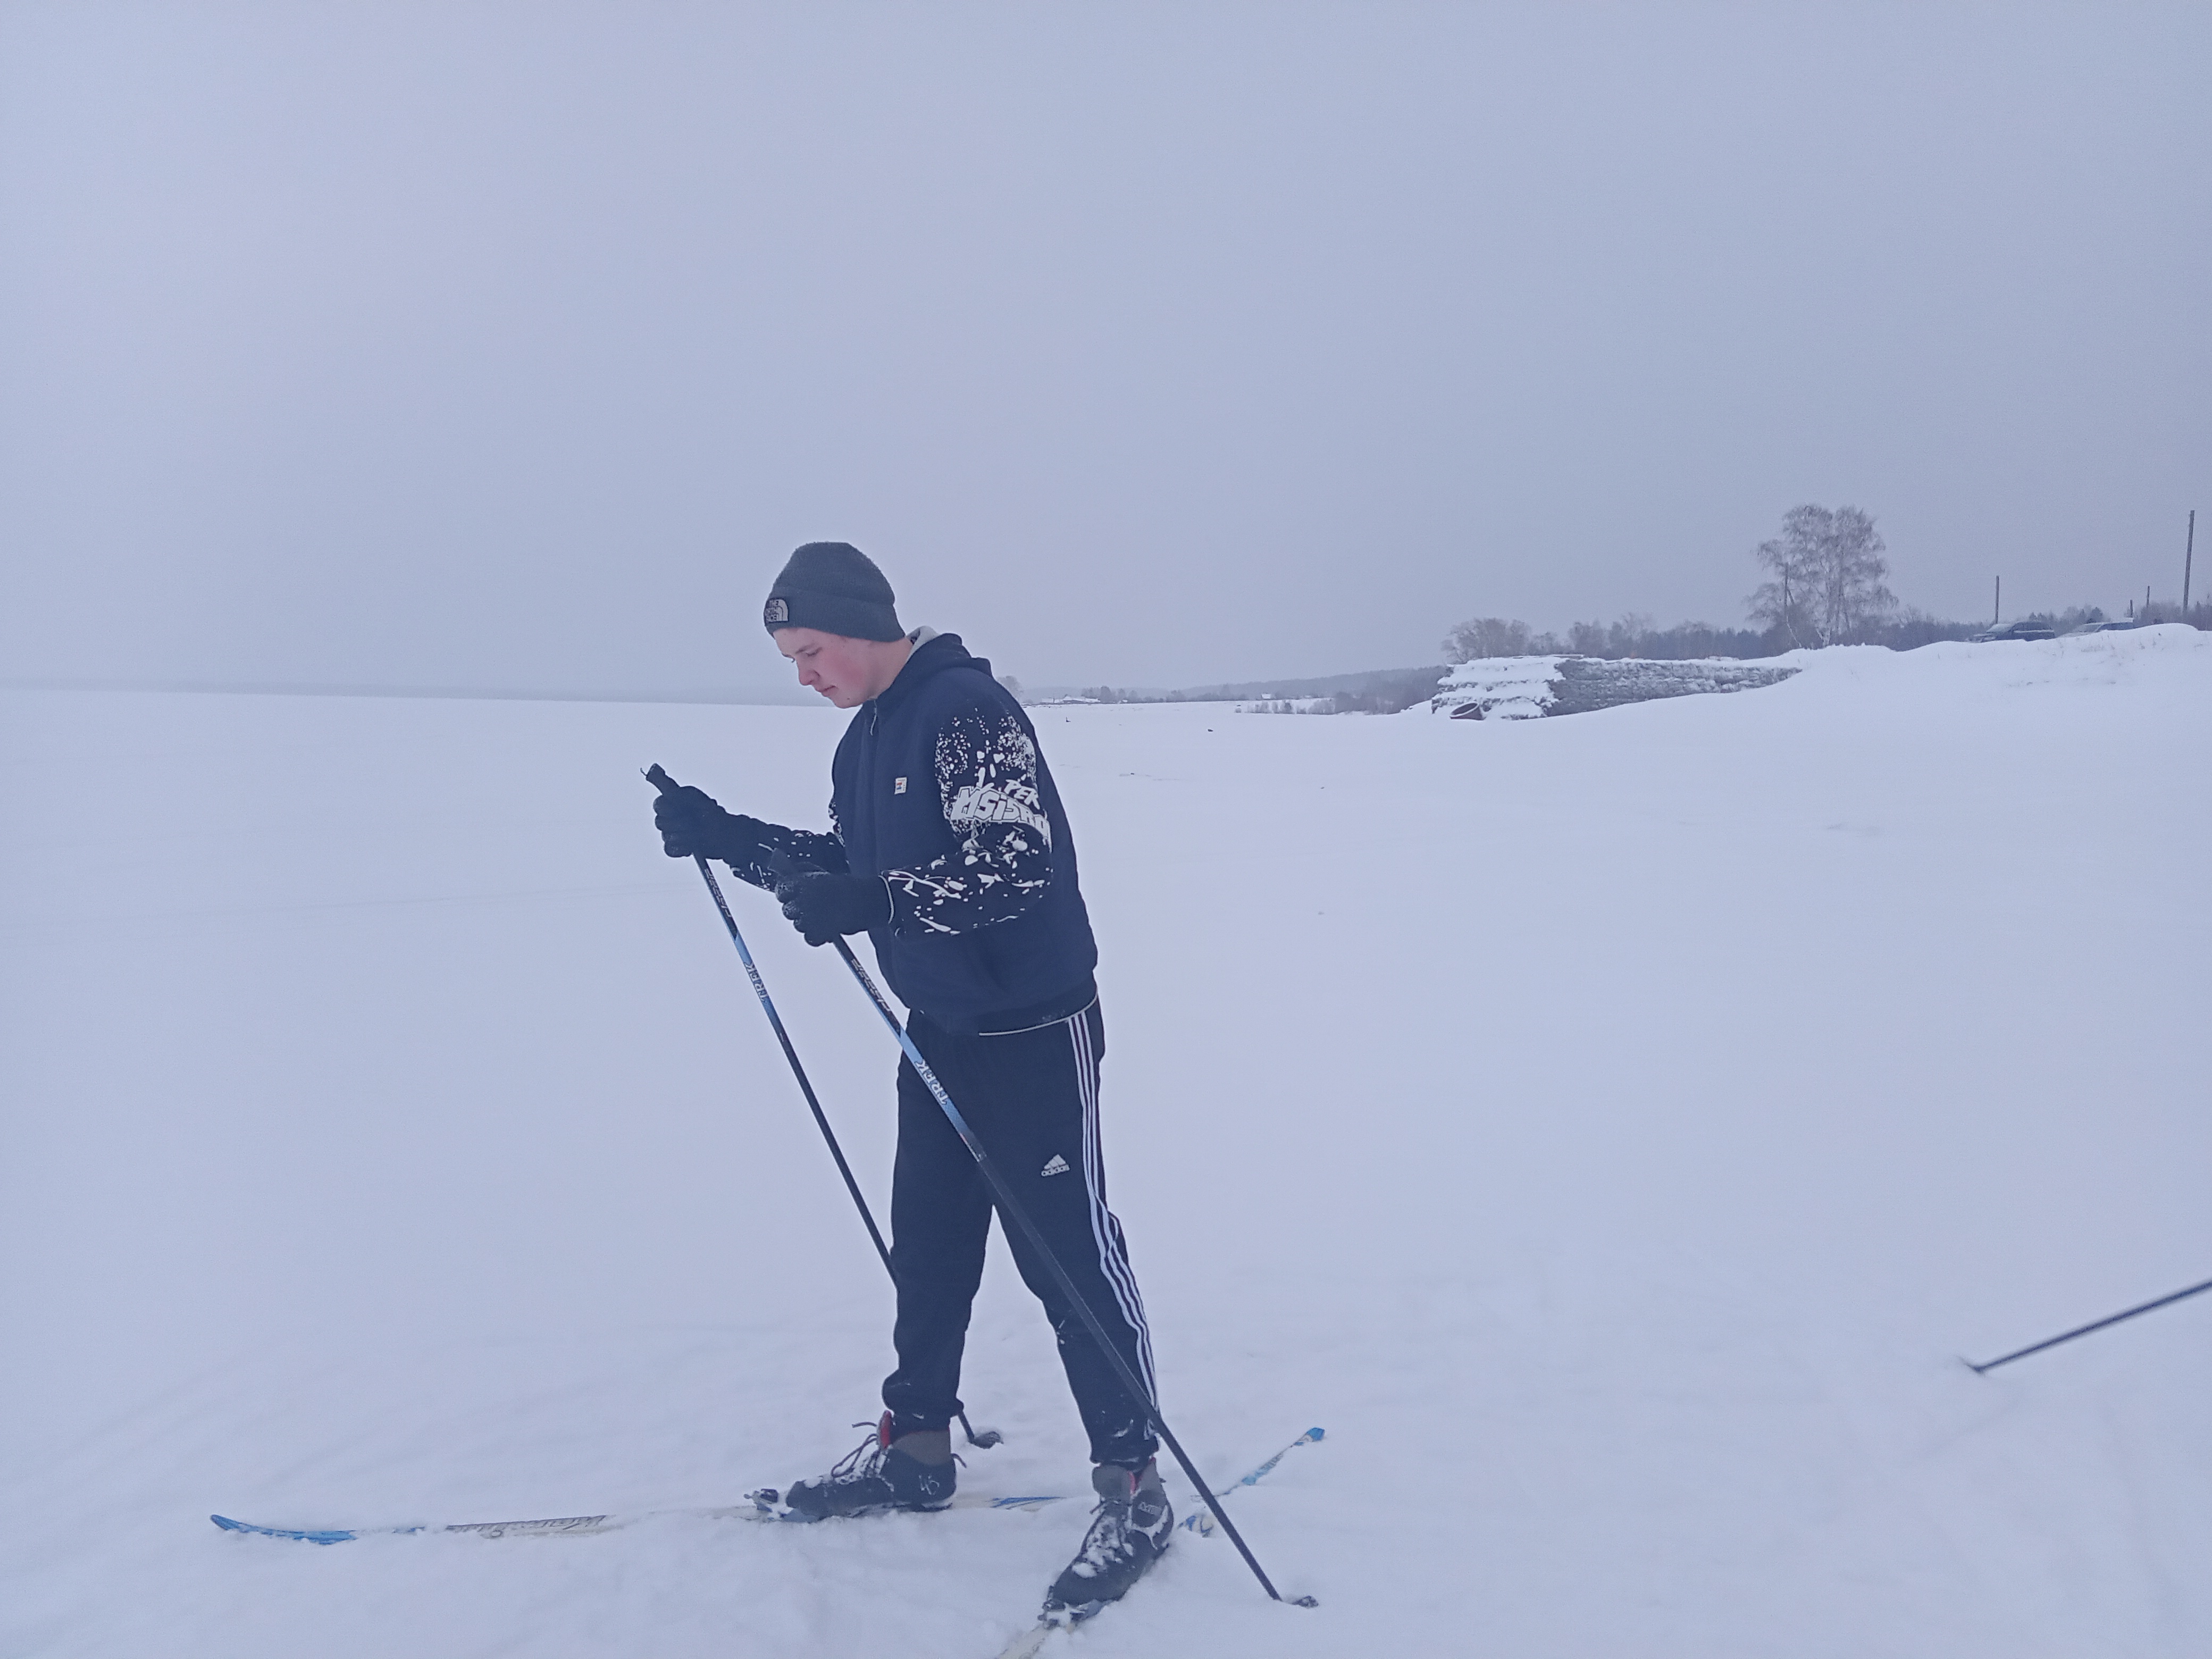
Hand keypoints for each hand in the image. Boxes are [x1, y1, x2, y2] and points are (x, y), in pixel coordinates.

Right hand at [654, 784, 770, 863]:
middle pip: (660, 822)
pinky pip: (669, 850)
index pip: (659, 805)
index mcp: (671, 803)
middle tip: (692, 823)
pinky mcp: (674, 848)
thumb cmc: (710, 813)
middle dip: (677, 823)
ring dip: (683, 835)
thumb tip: (657, 772)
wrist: (724, 834)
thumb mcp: (695, 797)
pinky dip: (680, 849)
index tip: (678, 809)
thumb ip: (674, 788)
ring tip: (697, 834)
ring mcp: (669, 833)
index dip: (667, 808)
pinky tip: (690, 847)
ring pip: (665, 836)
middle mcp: (668, 818)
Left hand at [774, 868, 890, 946]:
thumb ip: (800, 872)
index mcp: (801, 884)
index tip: (792, 894)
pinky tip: (825, 927)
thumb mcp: (820, 873)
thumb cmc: (844, 887)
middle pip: (787, 910)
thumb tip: (783, 872)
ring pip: (798, 924)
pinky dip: (816, 935)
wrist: (865, 901)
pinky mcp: (817, 934)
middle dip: (797, 909)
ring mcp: (808, 919)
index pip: (780, 890)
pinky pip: (809, 937)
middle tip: (811, 906)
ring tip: (824, 916)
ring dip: (808, 922)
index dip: (786, 892)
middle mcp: (801, 901)